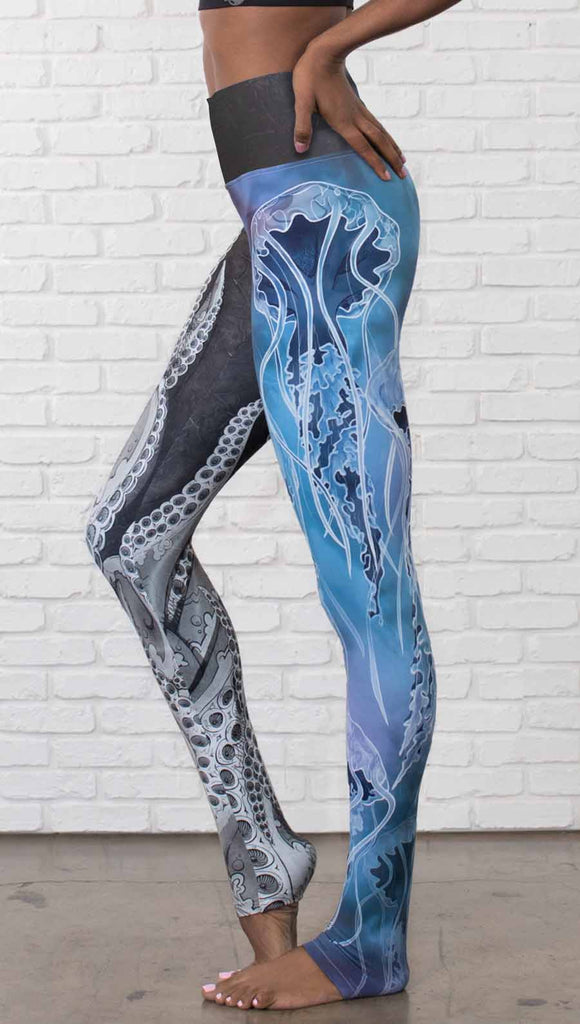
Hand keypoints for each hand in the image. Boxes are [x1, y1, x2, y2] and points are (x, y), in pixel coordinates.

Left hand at [292, 44, 406, 180]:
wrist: (324, 53)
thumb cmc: (310, 77)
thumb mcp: (301, 102)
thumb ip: (302, 127)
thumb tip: (299, 150)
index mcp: (343, 121)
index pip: (363, 147)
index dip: (375, 163)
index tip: (387, 178)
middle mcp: (355, 118)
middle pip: (379, 141)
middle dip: (391, 159)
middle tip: (403, 174)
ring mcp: (358, 110)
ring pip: (380, 132)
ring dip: (392, 147)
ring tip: (402, 160)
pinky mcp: (356, 104)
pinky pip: (375, 123)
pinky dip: (384, 134)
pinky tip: (386, 139)